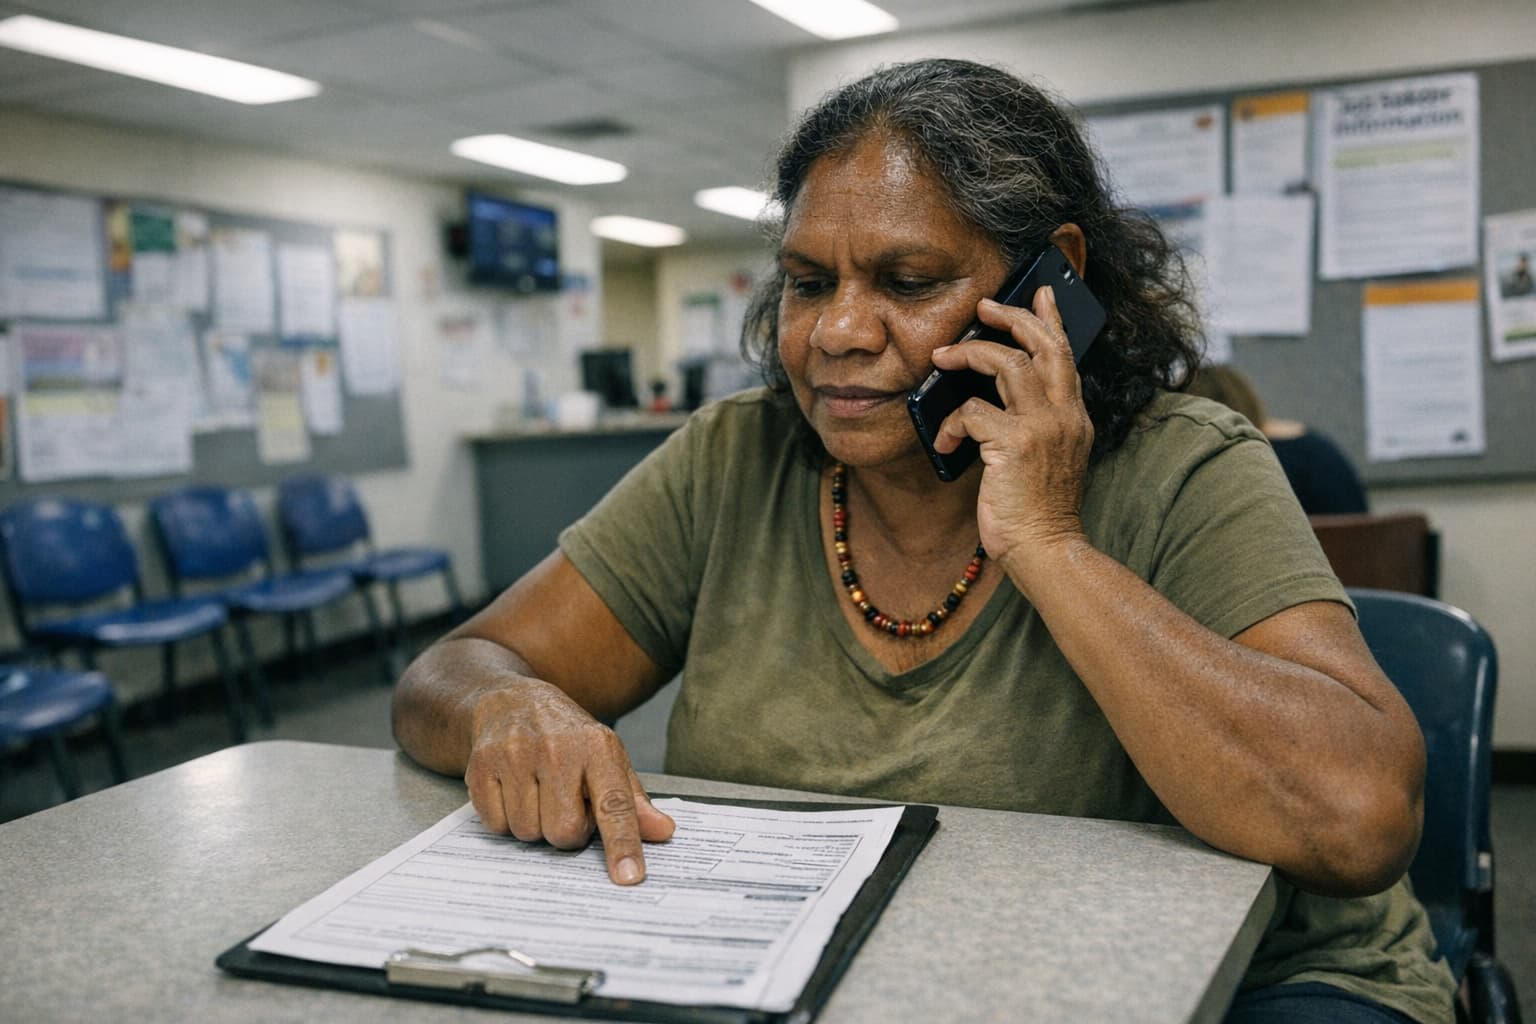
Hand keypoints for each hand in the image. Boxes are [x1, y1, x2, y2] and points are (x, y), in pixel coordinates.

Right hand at [463, 681, 675, 883]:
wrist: (511, 702)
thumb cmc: (566, 737)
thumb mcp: (607, 758)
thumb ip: (632, 801)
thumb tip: (663, 832)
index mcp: (597, 748)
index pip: (614, 805)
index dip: (622, 844)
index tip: (629, 876)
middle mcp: (556, 749)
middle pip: (565, 833)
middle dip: (567, 831)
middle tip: (564, 803)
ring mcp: (515, 755)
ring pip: (528, 833)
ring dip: (535, 825)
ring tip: (537, 793)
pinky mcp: (481, 766)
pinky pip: (496, 826)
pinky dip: (505, 818)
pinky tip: (513, 789)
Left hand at [928, 286, 1093, 569]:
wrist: (1047, 551)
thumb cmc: (1038, 513)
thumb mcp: (1044, 460)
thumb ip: (1034, 426)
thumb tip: (993, 401)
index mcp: (1073, 418)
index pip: (1065, 354)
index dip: (1050, 319)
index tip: (1039, 292)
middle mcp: (1065, 415)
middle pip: (1042, 345)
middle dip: (1011, 317)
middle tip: (982, 307)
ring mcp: (1043, 428)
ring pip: (1006, 364)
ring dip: (969, 356)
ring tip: (942, 359)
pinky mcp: (1016, 445)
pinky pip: (973, 412)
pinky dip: (951, 422)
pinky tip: (943, 441)